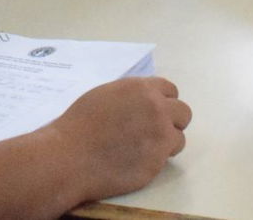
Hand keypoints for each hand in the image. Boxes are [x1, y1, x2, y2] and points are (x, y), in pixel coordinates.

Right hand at [45, 77, 191, 203]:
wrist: (69, 156)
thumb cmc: (79, 123)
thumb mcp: (107, 94)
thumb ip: (132, 96)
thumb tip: (143, 101)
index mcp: (144, 89)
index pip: (171, 90)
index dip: (164, 101)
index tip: (155, 112)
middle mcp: (158, 110)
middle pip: (183, 113)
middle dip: (172, 121)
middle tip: (154, 132)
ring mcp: (160, 137)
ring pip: (179, 139)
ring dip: (166, 143)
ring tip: (143, 150)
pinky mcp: (157, 162)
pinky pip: (165, 160)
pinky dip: (154, 161)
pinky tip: (134, 162)